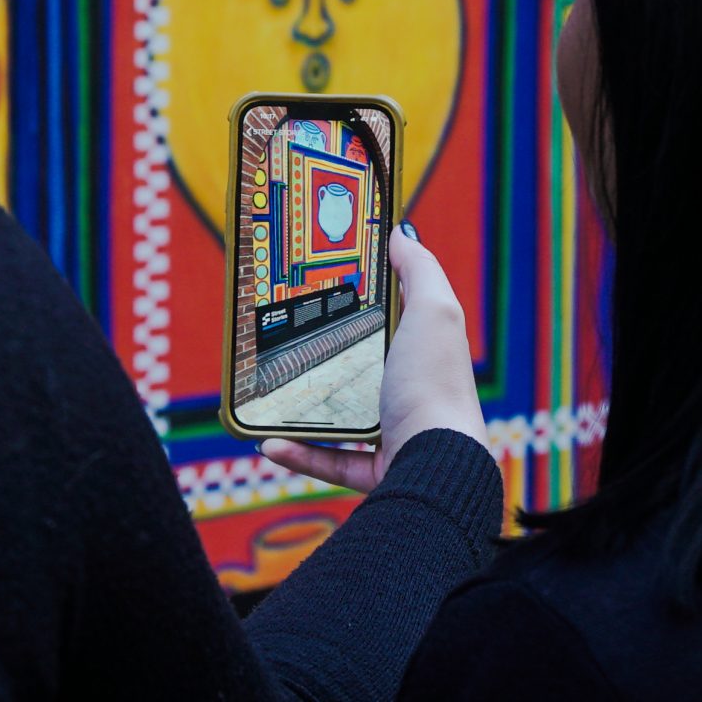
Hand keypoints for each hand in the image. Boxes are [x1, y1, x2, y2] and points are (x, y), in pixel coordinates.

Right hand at [261, 224, 488, 492]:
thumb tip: (401, 231)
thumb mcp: (433, 311)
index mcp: (423, 350)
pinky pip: (328, 460)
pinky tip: (267, 441)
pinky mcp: (376, 469)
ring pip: (340, 416)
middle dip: (323, 354)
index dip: (362, 297)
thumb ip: (419, 270)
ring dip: (300, 407)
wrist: (435, 464)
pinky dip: (297, 451)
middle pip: (361, 365)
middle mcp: (411, 389)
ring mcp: (394, 432)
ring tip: (266, 389)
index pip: (392, 315)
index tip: (318, 282)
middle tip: (281, 336)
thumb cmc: (435, 384)